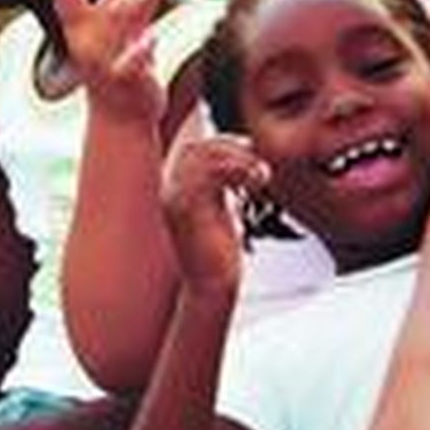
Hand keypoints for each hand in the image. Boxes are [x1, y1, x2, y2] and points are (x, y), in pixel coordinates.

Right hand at [53, 0, 174, 122]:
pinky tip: (150, 38)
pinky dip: (140, 50)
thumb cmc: (120, 65)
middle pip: (108, 1)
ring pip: (121, 21)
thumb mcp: (124, 27)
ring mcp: (104, 62)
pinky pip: (130, 61)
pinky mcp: (126, 81)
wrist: (120, 118)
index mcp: (78, 28)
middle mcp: (86, 43)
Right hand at [161, 134, 267, 291]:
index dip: (223, 143)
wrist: (211, 285)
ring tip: (261, 176)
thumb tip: (243, 153)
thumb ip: (221, 182)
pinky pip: (212, 173)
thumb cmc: (219, 251)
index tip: (250, 156)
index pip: (192, 146)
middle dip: (232, 148)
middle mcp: (168, 190)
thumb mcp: (220, 207)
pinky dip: (240, 171)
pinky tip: (256, 183)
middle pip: (196, 147)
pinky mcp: (188, 209)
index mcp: (173, 188)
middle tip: (257, 166)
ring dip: (240, 160)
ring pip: (204, 156)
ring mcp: (175, 199)